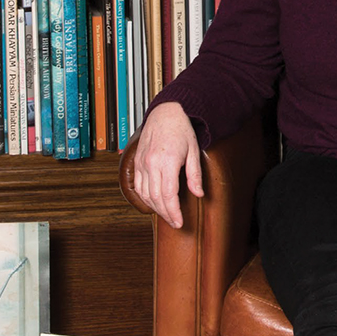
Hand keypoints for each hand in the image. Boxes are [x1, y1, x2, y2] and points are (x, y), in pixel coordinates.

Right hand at [134, 102, 203, 228]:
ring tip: (166, 215)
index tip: (179, 222)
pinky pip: (138, 185)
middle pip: (156, 197)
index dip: (173, 212)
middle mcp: (151, 163)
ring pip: (144, 194)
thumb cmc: (181, 130)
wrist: (165, 112)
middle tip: (175, 222)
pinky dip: (145, 197)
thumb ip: (195, 175)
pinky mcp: (137, 161)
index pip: (168, 195)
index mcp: (167, 161)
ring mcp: (142, 163)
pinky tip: (153, 203)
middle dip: (166, 213)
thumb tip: (199, 194)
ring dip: (155, 208)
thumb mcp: (194, 151)